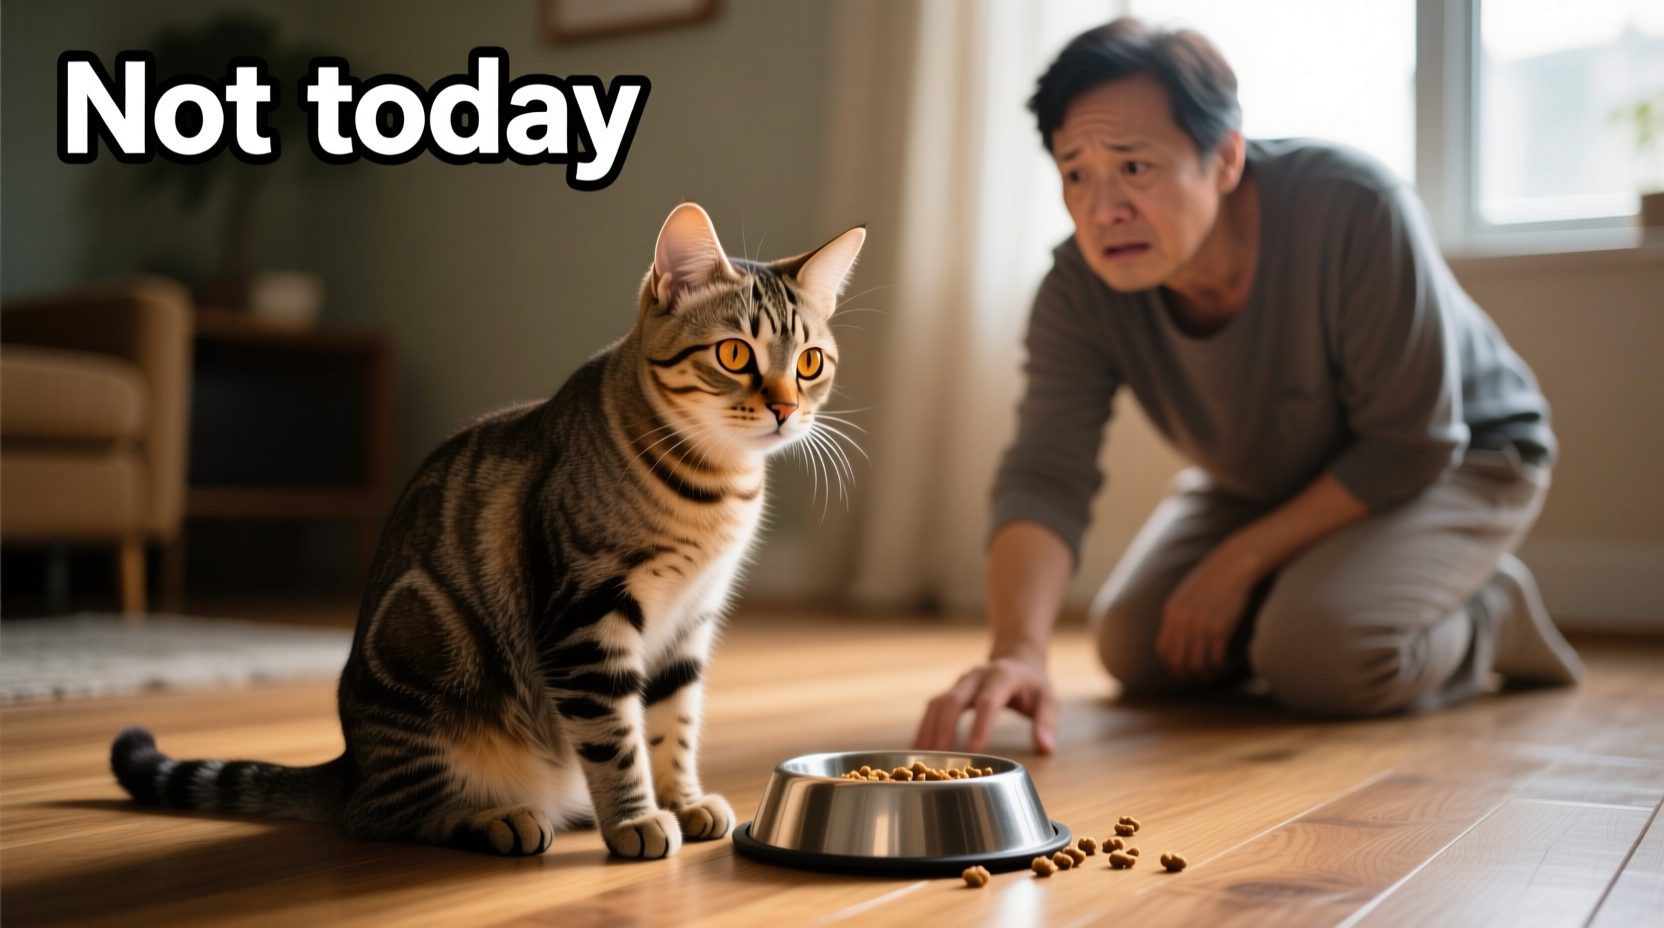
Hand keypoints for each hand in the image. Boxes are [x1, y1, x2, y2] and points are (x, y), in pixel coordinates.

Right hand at [913, 654, 1057, 754]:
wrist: (1015, 657)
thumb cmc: (1032, 683)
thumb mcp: (1047, 698)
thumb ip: (1046, 722)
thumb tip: (1045, 747)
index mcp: (1002, 677)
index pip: (988, 702)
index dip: (980, 725)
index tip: (974, 749)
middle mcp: (977, 677)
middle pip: (954, 700)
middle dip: (944, 728)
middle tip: (938, 755)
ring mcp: (961, 682)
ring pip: (938, 703)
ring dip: (928, 729)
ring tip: (921, 755)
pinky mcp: (952, 690)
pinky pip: (933, 707)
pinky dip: (924, 727)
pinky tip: (917, 747)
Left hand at [1156, 545, 1259, 682]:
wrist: (1234, 566)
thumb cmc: (1212, 581)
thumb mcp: (1186, 596)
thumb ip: (1178, 616)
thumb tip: (1176, 641)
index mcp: (1172, 612)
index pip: (1163, 651)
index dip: (1171, 667)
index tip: (1182, 672)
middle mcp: (1183, 620)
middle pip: (1178, 662)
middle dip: (1188, 676)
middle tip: (1199, 679)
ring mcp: (1201, 624)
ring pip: (1197, 664)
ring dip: (1206, 674)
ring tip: (1214, 673)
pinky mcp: (1220, 628)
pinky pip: (1216, 658)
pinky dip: (1220, 667)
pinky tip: (1225, 665)